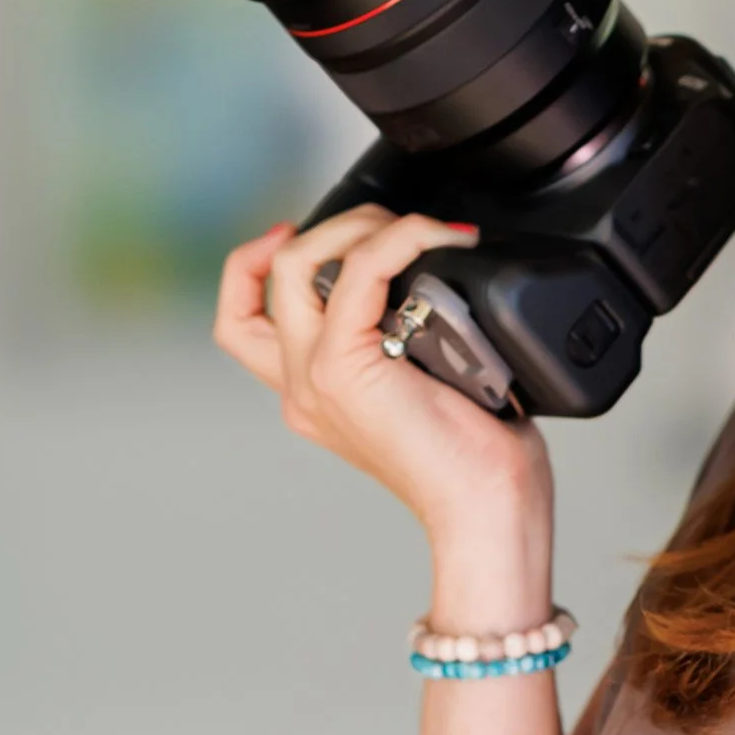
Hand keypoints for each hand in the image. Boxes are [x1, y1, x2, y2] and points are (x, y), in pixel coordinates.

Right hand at [214, 208, 553, 613]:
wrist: (488, 509)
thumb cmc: (479, 461)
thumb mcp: (433, 387)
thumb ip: (410, 340)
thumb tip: (444, 280)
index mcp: (313, 393)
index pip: (246, 314)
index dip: (261, 261)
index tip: (311, 231)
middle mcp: (300, 386)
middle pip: (261, 278)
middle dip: (328, 227)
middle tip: (396, 227)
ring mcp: (313, 378)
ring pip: (295, 263)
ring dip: (358, 224)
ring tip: (419, 229)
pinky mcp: (343, 370)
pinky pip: (358, 270)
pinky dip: (398, 238)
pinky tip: (438, 238)